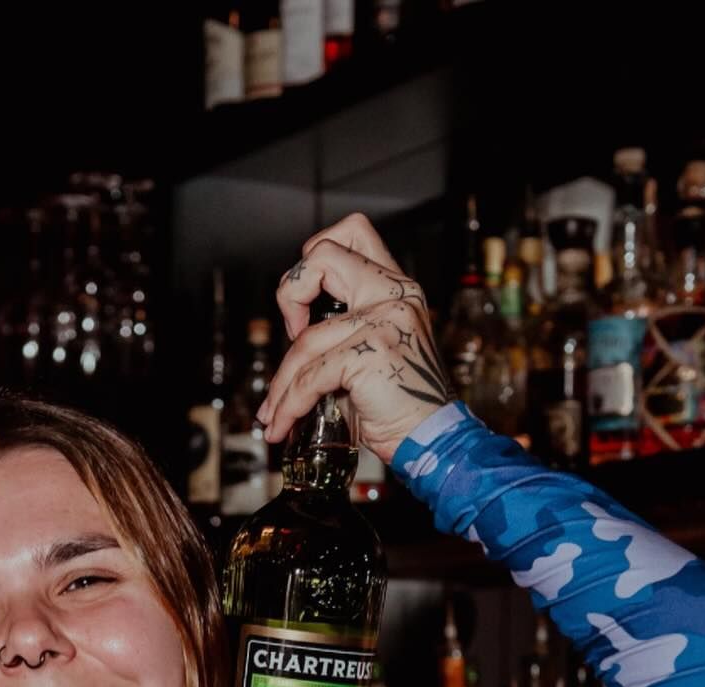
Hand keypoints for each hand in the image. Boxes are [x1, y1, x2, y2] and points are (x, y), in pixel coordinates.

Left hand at [258, 213, 452, 465]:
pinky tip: (284, 424)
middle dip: (289, 295)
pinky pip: (310, 376)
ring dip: (281, 384)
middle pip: (323, 255)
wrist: (429, 437)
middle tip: (289, 336)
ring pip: (305, 340)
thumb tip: (295, 334)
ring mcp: (385, 319)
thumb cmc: (398, 401)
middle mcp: (394, 294)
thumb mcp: (373, 349)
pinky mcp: (370, 352)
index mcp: (396, 287)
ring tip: (274, 413)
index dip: (314, 262)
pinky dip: (290, 405)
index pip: (352, 232)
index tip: (306, 309)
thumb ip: (343, 327)